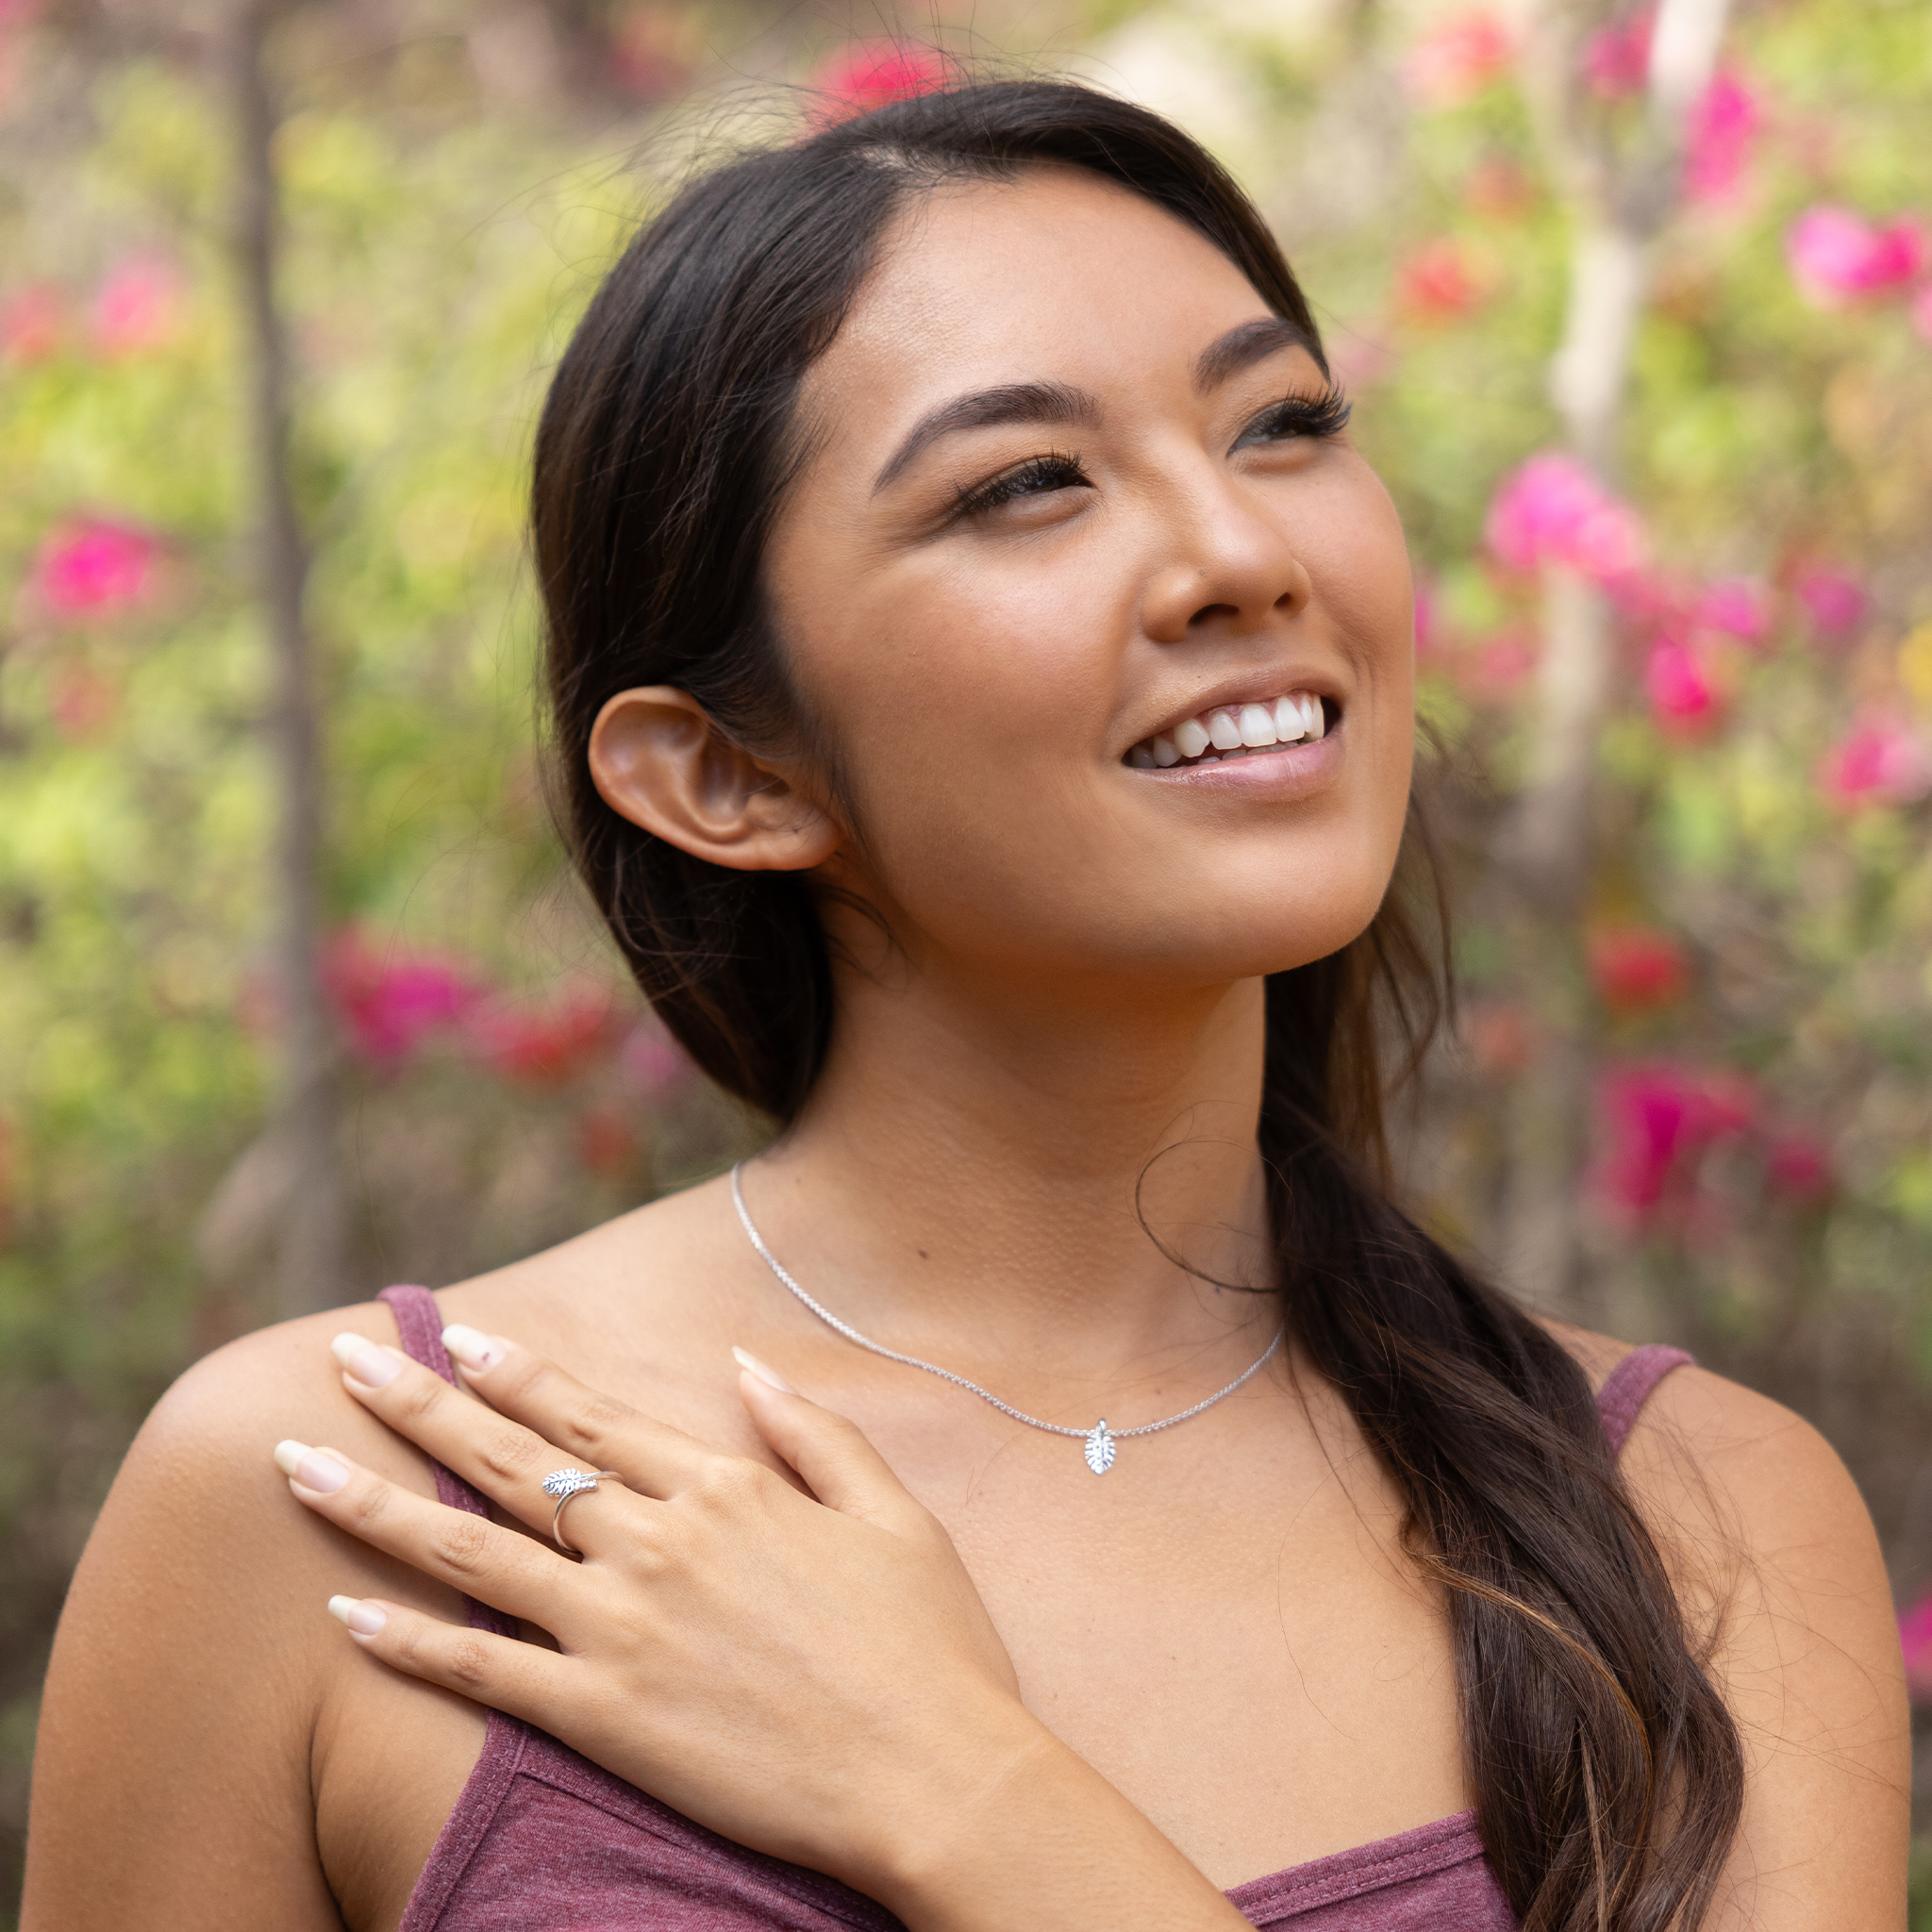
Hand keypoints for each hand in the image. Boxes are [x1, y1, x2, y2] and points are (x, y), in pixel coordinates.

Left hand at [272, 1326, 1040, 1905]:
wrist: (936, 1777)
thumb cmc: (929, 1646)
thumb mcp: (892, 1512)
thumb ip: (811, 1430)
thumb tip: (745, 1366)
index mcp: (723, 1489)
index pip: (592, 1415)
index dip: (515, 1373)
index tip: (454, 1338)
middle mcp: (655, 1543)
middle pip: (511, 1460)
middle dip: (419, 1404)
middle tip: (345, 1362)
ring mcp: (621, 1629)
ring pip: (472, 1552)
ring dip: (375, 1504)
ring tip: (299, 1465)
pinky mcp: (603, 1717)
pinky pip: (482, 1672)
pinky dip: (407, 1642)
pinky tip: (345, 1613)